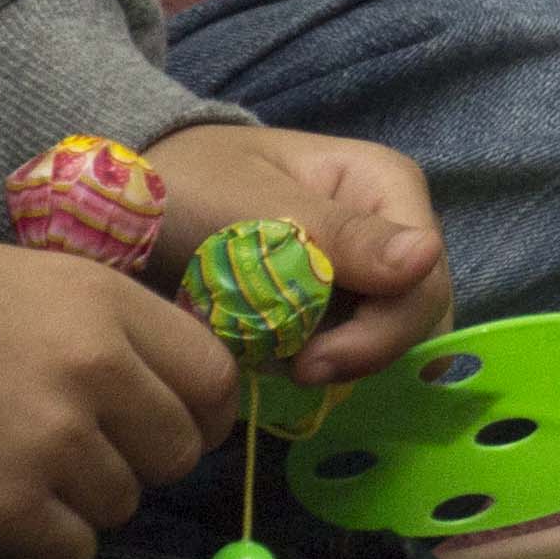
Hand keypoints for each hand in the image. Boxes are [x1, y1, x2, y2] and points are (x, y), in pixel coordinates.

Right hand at [0, 242, 235, 558]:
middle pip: (180, 450)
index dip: (206, 415)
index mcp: (107, 301)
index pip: (214, 376)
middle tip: (86, 459)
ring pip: (124, 505)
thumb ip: (112, 326)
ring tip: (20, 474)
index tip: (184, 430)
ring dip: (84, 504)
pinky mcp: (1, 504)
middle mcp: (94, 365)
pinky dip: (43, 546)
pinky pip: (71, 551)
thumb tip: (182, 388)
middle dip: (143, 463)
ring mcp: (50, 437)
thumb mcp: (34, 281)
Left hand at [138, 123, 457, 382]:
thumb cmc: (190, 187)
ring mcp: (366, 266)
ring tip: (274, 359)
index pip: (424, 277)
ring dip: (340, 357)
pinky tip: (275, 357)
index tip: (308, 364)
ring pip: (390, 332)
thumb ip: (334, 234)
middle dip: (362, 350)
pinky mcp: (337, 300)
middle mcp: (391, 227)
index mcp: (386, 186)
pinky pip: (353, 342)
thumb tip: (426, 257)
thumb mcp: (251, 206)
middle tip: (292, 372)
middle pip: (416, 310)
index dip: (382, 331)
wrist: (133, 207)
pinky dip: (319, 360)